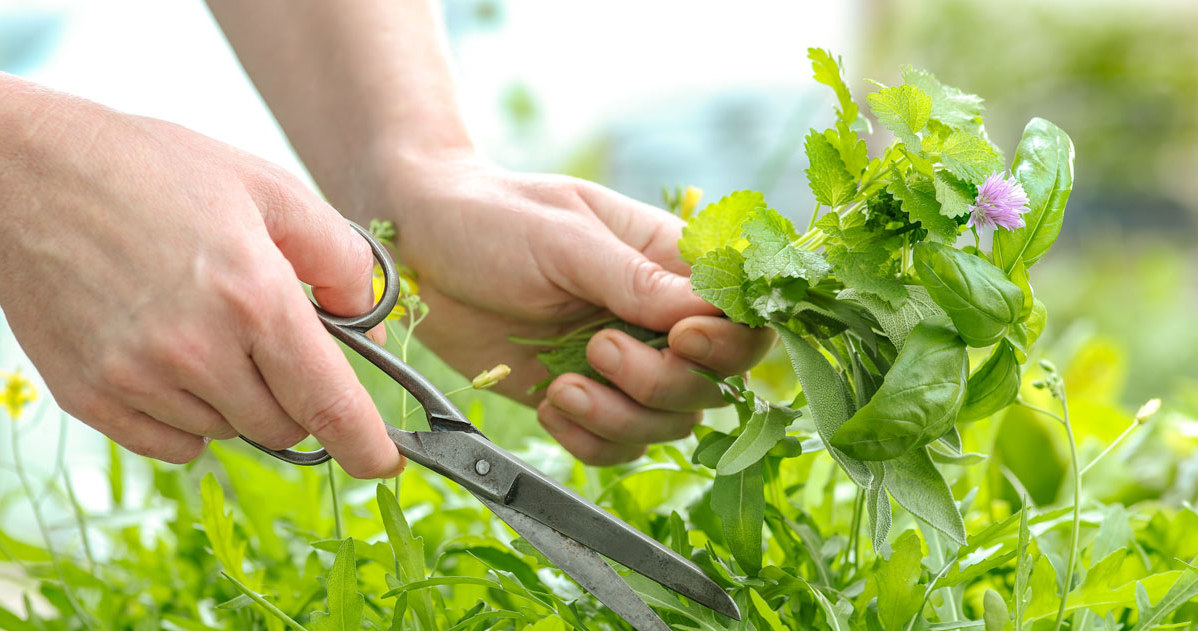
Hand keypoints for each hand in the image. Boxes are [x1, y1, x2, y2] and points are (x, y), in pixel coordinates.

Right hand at [0, 82, 401, 477]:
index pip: (328, 403)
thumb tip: (366, 316)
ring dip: (239, 401)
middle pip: (282, 427)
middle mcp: (196, 350)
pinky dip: (190, 418)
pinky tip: (173, 362)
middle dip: (296, 398)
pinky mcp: (89, 396)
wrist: (28, 170)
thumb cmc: (155, 170)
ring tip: (207, 330)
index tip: (385, 463)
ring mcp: (136, 379)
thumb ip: (337, 253)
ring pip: (229, 434)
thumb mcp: (267, 188)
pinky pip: (173, 444)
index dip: (365, 444)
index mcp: (252, 296)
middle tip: (274, 344)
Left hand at [371, 154, 774, 464]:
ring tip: (564, 385)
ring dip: (621, 417)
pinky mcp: (579, 397)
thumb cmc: (490, 219)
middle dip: (662, 383)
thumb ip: (635, 280)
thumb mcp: (564, 237)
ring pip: (667, 423)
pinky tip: (549, 405)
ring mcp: (617, 363)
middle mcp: (653, 318)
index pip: (739, 314)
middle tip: (600, 350)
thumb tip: (706, 314)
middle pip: (711, 382)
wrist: (413, 248)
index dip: (727, 341)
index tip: (682, 339)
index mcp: (665, 262)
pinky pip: (614, 446)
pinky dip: (588, 439)